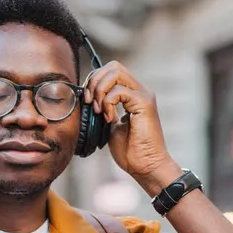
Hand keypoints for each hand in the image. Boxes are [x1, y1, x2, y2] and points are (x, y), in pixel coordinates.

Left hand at [85, 61, 179, 192]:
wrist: (146, 167)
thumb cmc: (131, 151)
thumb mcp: (110, 126)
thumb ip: (103, 110)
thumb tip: (87, 100)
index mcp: (132, 94)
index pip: (110, 71)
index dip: (94, 81)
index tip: (86, 101)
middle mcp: (139, 91)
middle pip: (112, 66)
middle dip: (94, 81)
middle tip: (89, 103)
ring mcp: (143, 95)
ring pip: (115, 72)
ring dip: (99, 90)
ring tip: (98, 110)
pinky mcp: (144, 103)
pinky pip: (119, 91)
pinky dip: (108, 103)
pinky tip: (109, 119)